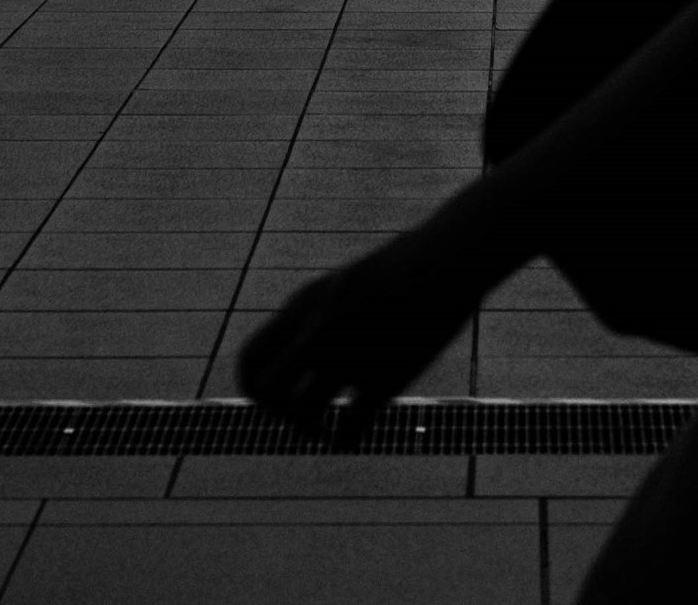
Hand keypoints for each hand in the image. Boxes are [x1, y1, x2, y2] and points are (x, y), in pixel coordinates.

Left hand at [234, 231, 480, 443]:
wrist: (447, 257)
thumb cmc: (402, 269)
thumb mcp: (346, 283)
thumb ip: (320, 314)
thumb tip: (305, 347)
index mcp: (304, 307)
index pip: (250, 360)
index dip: (255, 387)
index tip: (283, 392)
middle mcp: (318, 331)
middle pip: (263, 390)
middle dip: (276, 412)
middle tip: (302, 413)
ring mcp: (350, 353)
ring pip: (302, 415)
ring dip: (309, 431)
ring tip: (326, 429)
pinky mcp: (385, 376)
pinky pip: (349, 431)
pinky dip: (345, 439)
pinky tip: (354, 431)